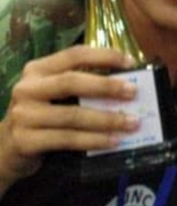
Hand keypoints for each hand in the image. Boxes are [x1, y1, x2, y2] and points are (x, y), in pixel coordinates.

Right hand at [0, 46, 140, 189]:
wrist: (6, 150)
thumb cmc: (42, 115)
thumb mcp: (55, 94)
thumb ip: (81, 85)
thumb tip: (127, 82)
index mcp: (38, 69)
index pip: (74, 55)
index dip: (104, 56)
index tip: (131, 62)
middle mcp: (27, 88)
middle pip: (71, 82)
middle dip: (106, 86)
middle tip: (134, 92)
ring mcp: (23, 115)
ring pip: (72, 115)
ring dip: (106, 119)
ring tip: (131, 123)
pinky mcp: (25, 141)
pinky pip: (67, 139)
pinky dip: (94, 140)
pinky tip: (113, 141)